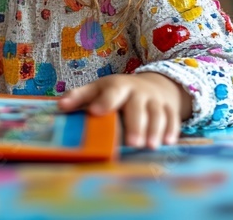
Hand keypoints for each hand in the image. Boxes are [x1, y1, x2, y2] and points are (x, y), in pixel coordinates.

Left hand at [58, 73, 191, 148]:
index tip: (95, 112)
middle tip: (131, 142)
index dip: (104, 102)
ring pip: (157, 114)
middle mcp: (138, 92)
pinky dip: (172, 130)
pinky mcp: (169, 108)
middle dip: (135, 124)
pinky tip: (168, 142)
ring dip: (154, 130)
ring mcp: (155, 100)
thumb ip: (80, 97)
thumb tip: (60, 106)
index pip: (111, 92)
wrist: (152, 85)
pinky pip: (172, 118)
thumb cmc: (117, 92)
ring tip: (149, 146)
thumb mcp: (98, 89)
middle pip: (137, 107)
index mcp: (118, 86)